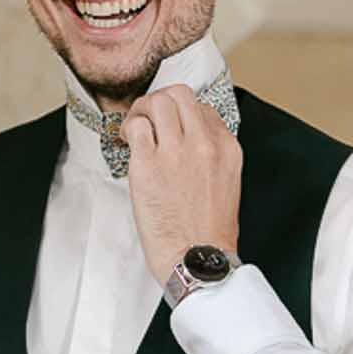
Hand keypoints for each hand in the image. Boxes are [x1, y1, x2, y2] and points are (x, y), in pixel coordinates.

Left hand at [122, 84, 241, 285]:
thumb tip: (187, 139)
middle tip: (149, 118)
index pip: (203, 108)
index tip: (171, 128)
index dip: (182, 114)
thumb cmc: (209, 232)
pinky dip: (127, 128)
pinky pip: (135, 126)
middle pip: (180, 94)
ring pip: (157, 101)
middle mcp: (203, 144)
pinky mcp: (148, 164)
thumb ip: (211, 156)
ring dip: (142, 110)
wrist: (198, 259)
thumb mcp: (226, 184)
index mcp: (227, 148)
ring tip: (136, 128)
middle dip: (160, 101)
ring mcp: (175, 152)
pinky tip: (126, 141)